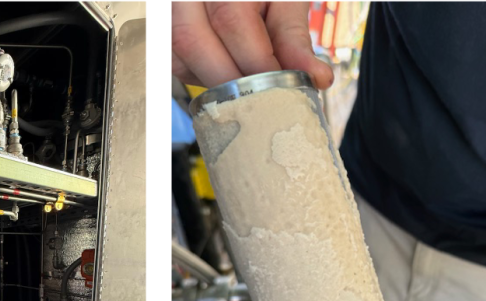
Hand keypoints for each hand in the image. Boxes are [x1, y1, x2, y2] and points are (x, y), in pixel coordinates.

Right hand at [171, 0, 333, 90]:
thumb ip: (294, 36)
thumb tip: (316, 78)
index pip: (231, 21)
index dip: (258, 64)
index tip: (283, 90)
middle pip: (194, 41)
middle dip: (232, 82)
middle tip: (265, 103)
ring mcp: (173, 11)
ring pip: (180, 58)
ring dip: (216, 86)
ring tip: (250, 91)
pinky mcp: (169, 32)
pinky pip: (179, 65)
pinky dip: (205, 80)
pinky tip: (229, 78)